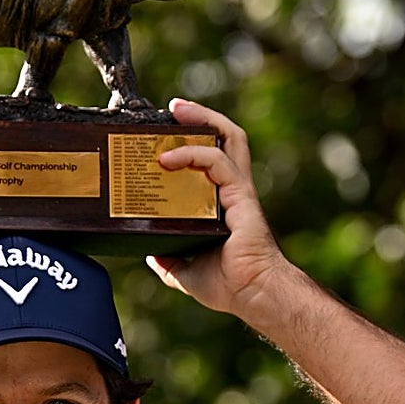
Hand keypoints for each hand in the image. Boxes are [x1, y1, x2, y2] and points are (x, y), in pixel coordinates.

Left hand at [146, 98, 289, 318]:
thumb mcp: (186, 271)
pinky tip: (169, 158)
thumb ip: (169, 260)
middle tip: (175, 108)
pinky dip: (193, 154)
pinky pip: (218, 162)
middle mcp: (232, 191)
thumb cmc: (230, 286)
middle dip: (202, 117)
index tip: (169, 132)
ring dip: (202, 120)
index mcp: (222, 204)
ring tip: (176, 110)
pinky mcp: (241, 195)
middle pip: (226, 138)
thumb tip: (150, 254)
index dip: (195, 141)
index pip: (213, 159)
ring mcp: (238, 190)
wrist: (253, 296)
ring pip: (228, 139)